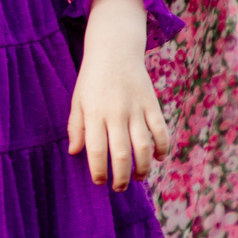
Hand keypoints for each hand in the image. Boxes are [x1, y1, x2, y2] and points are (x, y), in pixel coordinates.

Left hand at [66, 0, 171, 190]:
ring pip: (144, 147)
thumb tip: (75, 152)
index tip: (100, 181)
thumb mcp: (77, 100)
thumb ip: (76, 126)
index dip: (99, 170)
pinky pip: (161, 131)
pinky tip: (158, 158)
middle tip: (120, 188)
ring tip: (138, 178)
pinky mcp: (152, 104)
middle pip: (122, 153)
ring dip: (143, 168)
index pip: (97, 149)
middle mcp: (116, 113)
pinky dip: (163, 147)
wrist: (115, 49)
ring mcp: (136, 108)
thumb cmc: (92, 78)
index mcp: (94, 113)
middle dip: (122, 177)